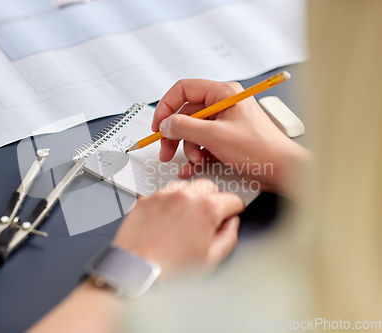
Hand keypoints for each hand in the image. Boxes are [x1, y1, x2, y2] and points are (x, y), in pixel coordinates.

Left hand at [113, 179, 243, 276]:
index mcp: (206, 208)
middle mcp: (184, 195)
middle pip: (209, 187)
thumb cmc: (169, 271)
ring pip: (185, 188)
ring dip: (190, 200)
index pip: (232, 199)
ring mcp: (162, 195)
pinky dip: (169, 205)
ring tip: (184, 224)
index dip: (234, 211)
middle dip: (213, 201)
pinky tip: (166, 224)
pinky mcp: (145, 200)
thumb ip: (229, 236)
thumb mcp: (211, 259)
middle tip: (208, 220)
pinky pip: (163, 195)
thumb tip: (231, 224)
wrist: (136, 273)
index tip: (230, 216)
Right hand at [152, 79, 310, 197]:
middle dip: (175, 134)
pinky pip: (202, 143)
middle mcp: (222, 104)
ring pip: (193, 131)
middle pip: (186, 114)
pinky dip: (196, 155)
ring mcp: (224, 122)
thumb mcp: (215, 136)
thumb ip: (185, 128)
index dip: (167, 107)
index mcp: (222, 93)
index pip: (184, 90)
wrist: (282, 170)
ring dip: (188, 149)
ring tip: (194, 162)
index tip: (158, 125)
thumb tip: (165, 124)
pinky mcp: (226, 138)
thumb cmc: (260, 149)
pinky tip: (193, 167)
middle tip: (165, 150)